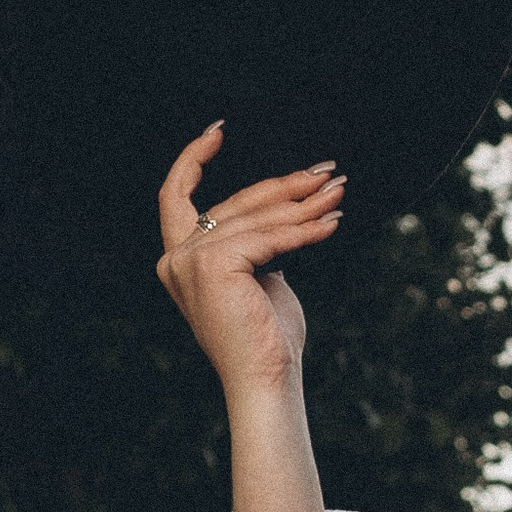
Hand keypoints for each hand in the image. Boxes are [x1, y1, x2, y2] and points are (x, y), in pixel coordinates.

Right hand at [155, 126, 345, 394]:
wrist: (265, 380)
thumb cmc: (268, 339)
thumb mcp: (260, 278)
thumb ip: (258, 244)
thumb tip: (289, 207)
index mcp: (178, 260)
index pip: (174, 197)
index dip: (192, 159)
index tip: (219, 130)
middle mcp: (176, 258)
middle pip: (236, 204)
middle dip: (285, 186)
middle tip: (326, 173)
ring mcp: (190, 261)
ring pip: (258, 220)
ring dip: (304, 206)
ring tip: (337, 195)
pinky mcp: (214, 265)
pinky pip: (268, 238)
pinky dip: (304, 231)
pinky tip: (331, 225)